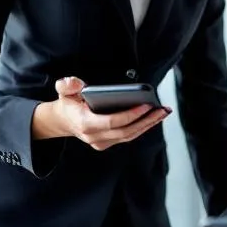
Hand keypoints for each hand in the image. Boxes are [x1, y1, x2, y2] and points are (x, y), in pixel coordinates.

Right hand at [32, 77, 169, 149]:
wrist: (63, 120)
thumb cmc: (68, 104)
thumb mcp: (63, 90)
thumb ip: (67, 85)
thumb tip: (77, 83)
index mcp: (86, 123)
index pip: (113, 122)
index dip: (131, 115)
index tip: (146, 105)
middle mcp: (94, 137)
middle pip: (126, 132)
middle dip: (146, 121)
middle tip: (161, 109)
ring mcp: (101, 142)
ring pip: (130, 136)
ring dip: (148, 125)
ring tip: (162, 112)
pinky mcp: (108, 143)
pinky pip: (128, 136)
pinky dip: (142, 127)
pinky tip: (153, 117)